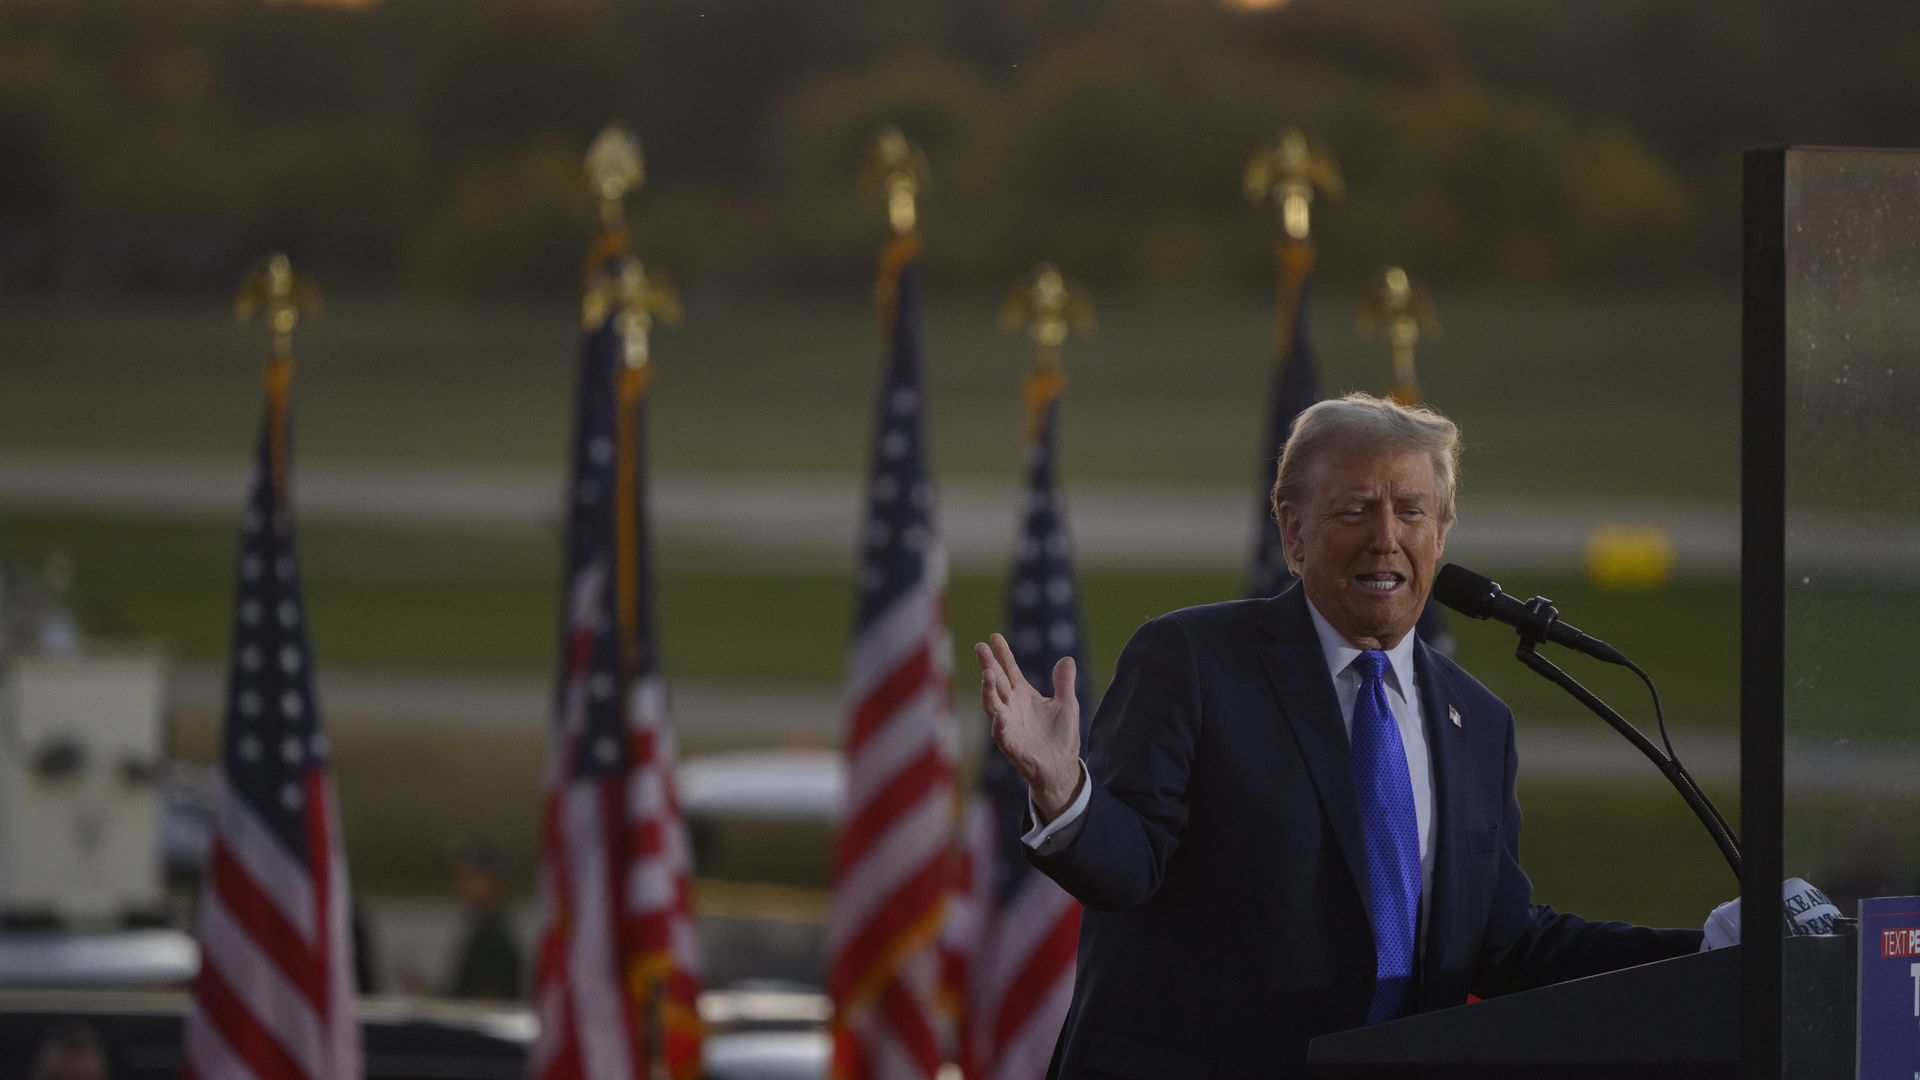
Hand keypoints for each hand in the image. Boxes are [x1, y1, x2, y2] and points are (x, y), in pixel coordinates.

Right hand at [975, 632, 1081, 821]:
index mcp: (1023, 695)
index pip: (1010, 670)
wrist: (1062, 767)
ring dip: (988, 690)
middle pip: (996, 682)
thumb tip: (1067, 659)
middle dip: (988, 665)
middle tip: (980, 647)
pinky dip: (999, 726)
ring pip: (993, 705)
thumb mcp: (1067, 705)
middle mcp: (1011, 707)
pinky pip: (1002, 735)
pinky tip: (999, 717)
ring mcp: (1008, 725)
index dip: (1002, 654)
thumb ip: (1064, 683)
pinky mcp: (1011, 746)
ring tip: (988, 673)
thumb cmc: (1061, 736)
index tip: (994, 636)